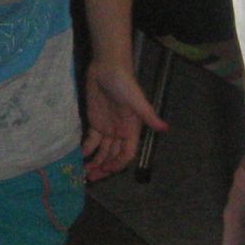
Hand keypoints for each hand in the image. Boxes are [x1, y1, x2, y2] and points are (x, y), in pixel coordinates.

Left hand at [81, 60, 164, 180]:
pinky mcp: (95, 119)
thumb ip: (149, 115)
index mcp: (131, 129)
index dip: (117, 164)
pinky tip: (79, 156)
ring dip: (94, 161)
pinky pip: (91, 139)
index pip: (126, 153)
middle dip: (103, 167)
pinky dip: (86, 148)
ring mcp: (107, 126)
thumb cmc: (124, 82)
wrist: (107, 66)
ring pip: (101, 150)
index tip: (105, 171)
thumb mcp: (137, 99)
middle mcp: (120, 131)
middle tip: (91, 178)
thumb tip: (165, 128)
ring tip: (84, 172)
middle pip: (112, 155)